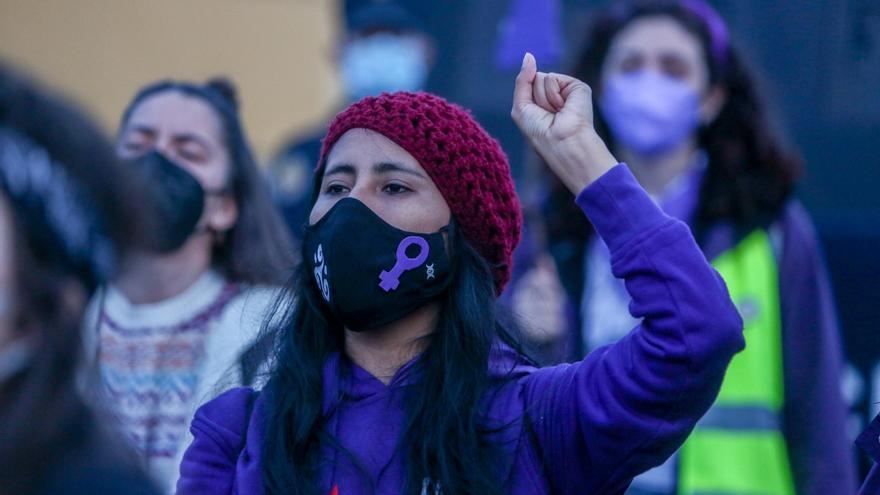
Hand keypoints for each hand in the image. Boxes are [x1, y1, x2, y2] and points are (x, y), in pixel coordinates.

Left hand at [511, 53, 617, 193]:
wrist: (562, 142)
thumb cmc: (540, 133)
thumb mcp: (521, 107)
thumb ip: (523, 80)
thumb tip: (529, 55)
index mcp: (542, 101)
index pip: (527, 83)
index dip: (527, 98)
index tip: (536, 117)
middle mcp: (555, 94)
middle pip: (533, 78)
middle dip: (535, 98)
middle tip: (547, 115)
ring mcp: (567, 90)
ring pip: (541, 78)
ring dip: (544, 99)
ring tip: (556, 113)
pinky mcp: (578, 87)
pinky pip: (553, 78)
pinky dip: (553, 95)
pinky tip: (563, 107)